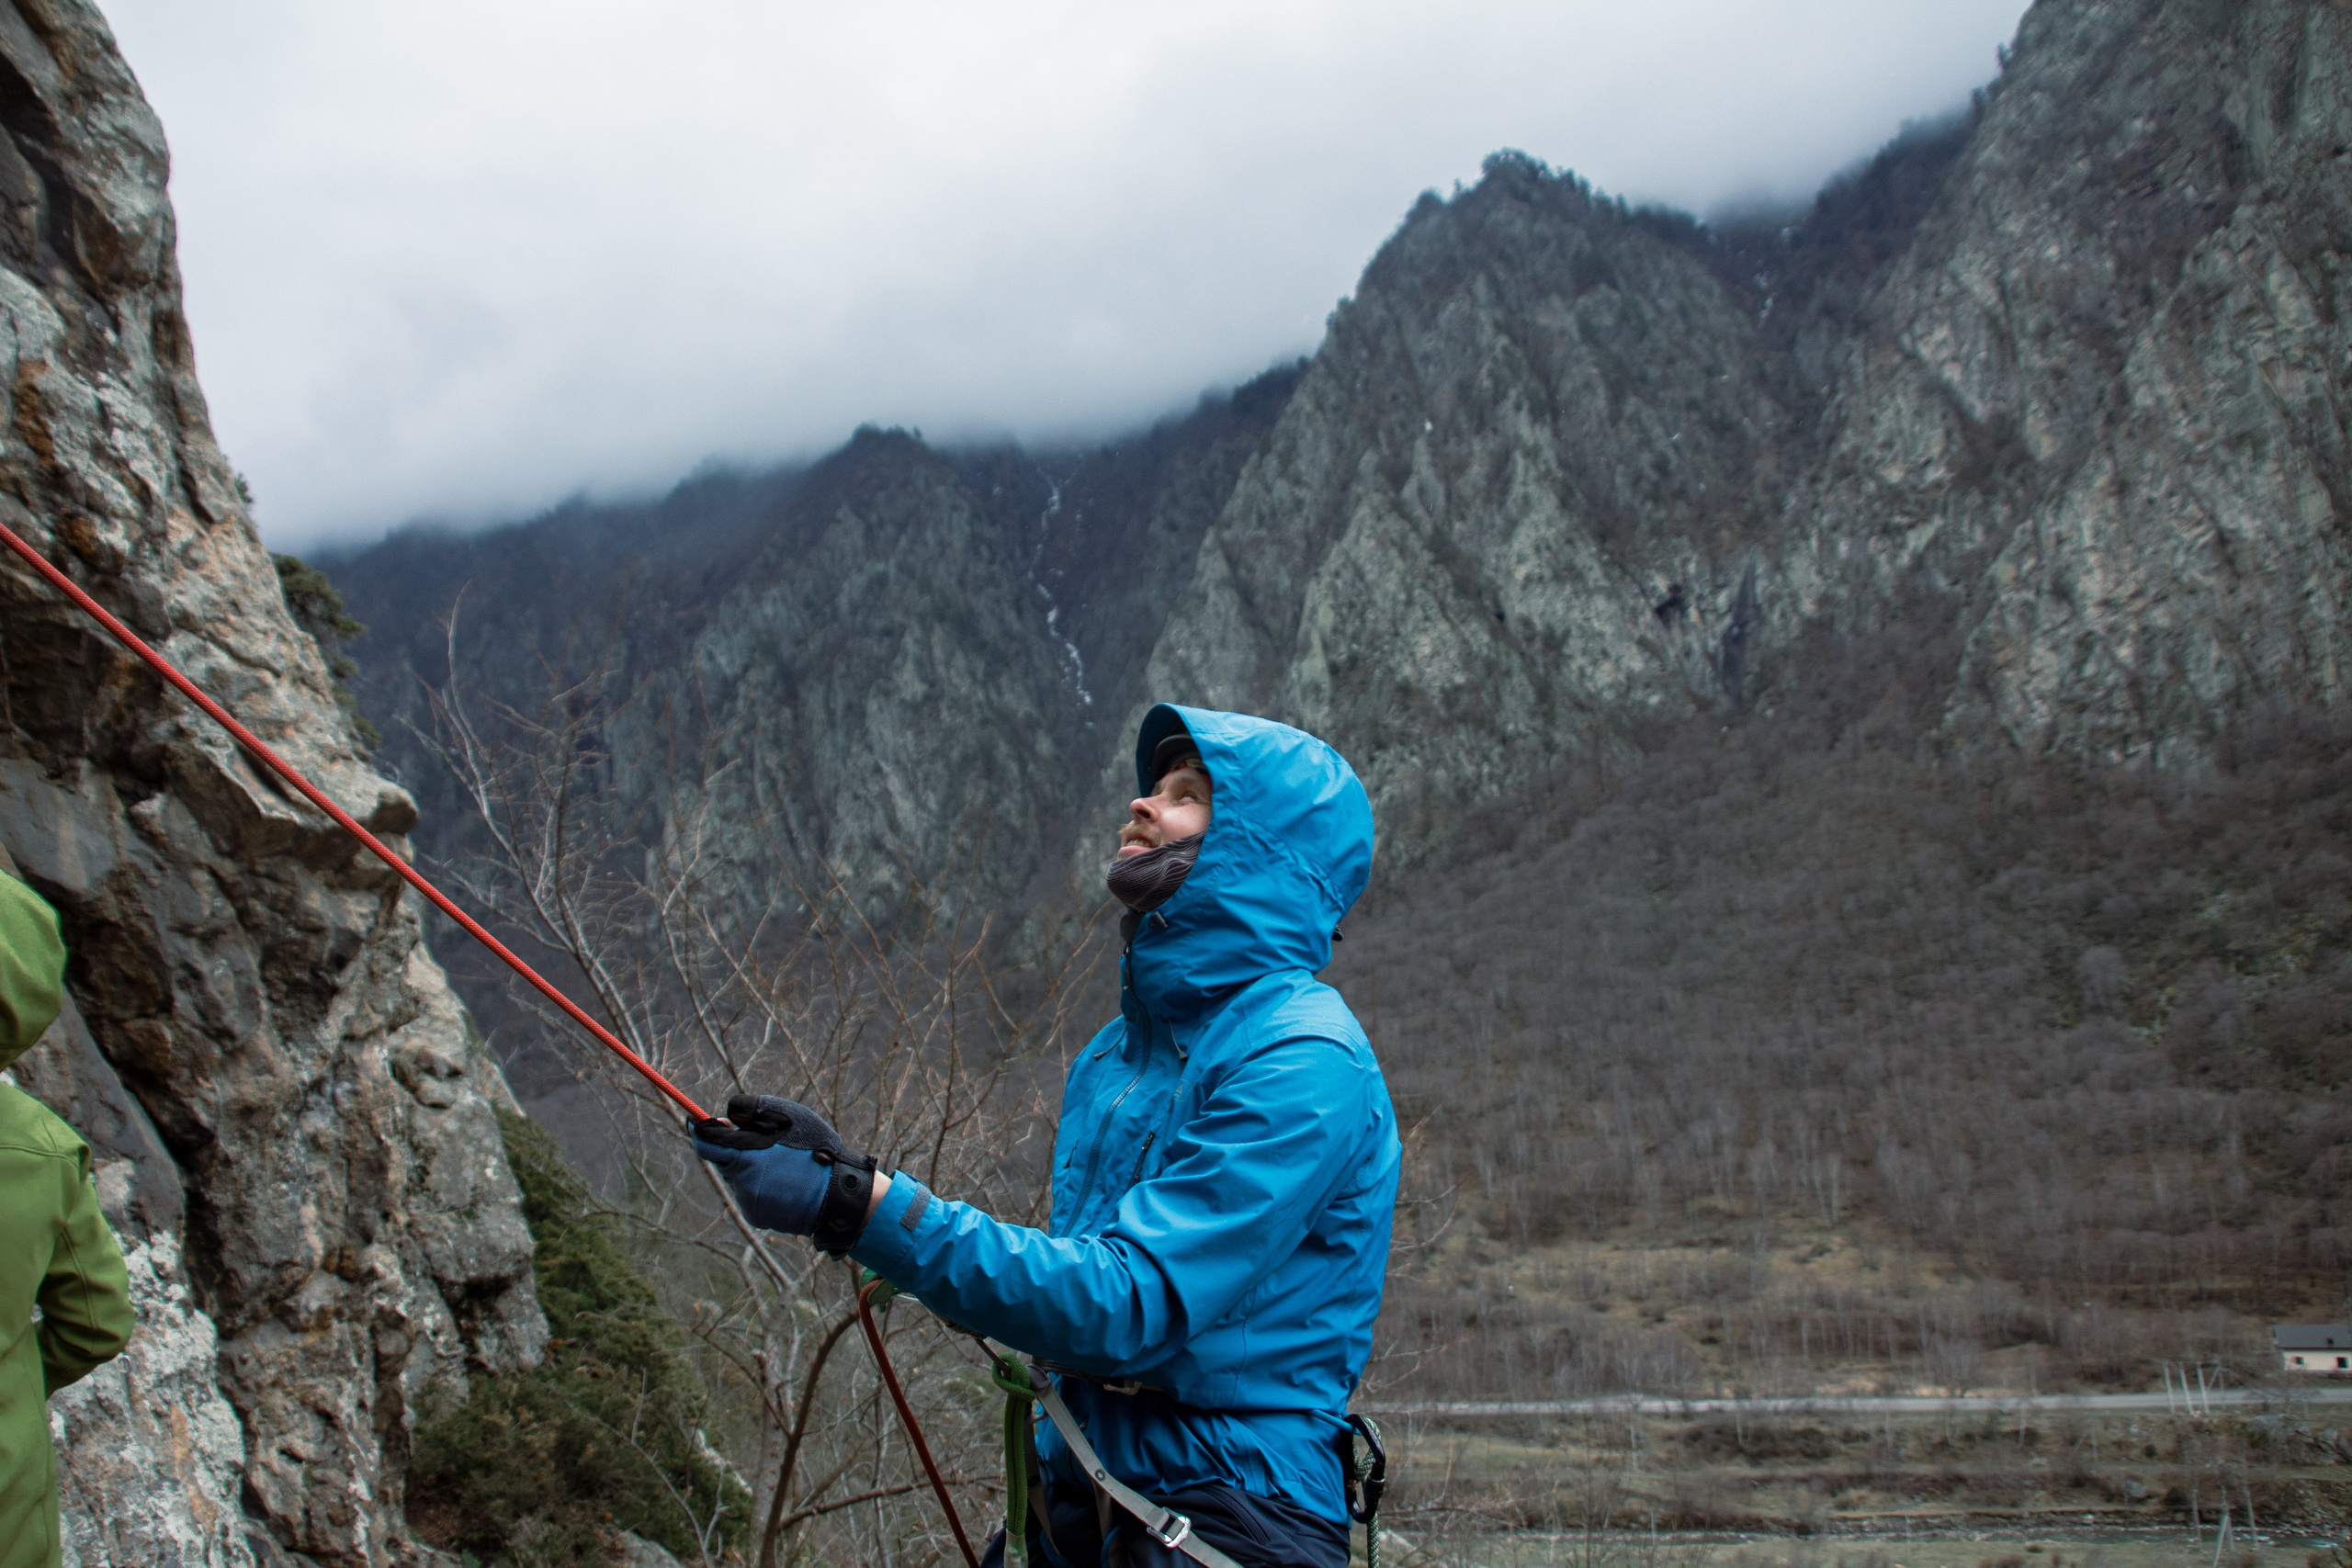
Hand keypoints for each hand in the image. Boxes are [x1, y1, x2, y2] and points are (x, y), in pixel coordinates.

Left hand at [692, 1095, 879, 1252]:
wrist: (836, 1194)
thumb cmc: (814, 1149)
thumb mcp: (787, 1115)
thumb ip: (752, 1110)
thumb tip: (726, 1117)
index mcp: (743, 1154)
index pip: (705, 1142)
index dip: (699, 1130)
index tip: (695, 1123)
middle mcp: (739, 1181)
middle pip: (722, 1160)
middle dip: (732, 1148)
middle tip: (753, 1140)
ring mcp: (746, 1201)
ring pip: (738, 1177)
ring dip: (749, 1167)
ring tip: (782, 1165)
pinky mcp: (755, 1215)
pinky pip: (750, 1194)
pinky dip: (760, 1186)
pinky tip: (783, 1182)